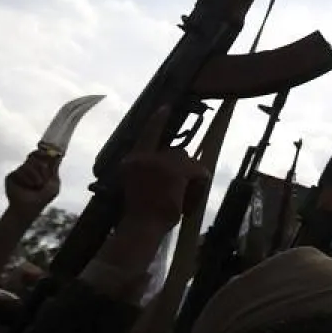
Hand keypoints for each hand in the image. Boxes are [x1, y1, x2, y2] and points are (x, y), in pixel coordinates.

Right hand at [4, 152, 59, 216]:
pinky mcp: (11, 176)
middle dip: (41, 167)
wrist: (29, 208)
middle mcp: (29, 168)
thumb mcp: (54, 184)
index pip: (39, 154)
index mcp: (39, 168)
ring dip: (35, 175)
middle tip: (44, 177)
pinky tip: (28, 186)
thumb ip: (55, 170)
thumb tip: (58, 156)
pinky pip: (19, 171)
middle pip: (33, 157)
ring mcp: (20, 171)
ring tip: (37, 185)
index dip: (42, 152)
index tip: (48, 154)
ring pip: (27, 164)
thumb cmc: (43, 197)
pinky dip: (26, 179)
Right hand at [118, 107, 209, 232]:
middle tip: (179, 189)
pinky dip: (199, 184)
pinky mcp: (176, 170)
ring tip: (182, 197)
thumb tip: (164, 162)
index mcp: (132, 160)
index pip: (147, 133)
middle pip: (175, 152)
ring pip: (188, 162)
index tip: (166, 107)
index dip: (158, 120)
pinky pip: (198, 171)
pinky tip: (190, 197)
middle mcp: (145, 157)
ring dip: (190, 178)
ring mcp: (161, 162)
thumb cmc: (137, 212)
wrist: (141, 225)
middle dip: (182, 169)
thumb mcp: (133, 185)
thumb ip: (145, 169)